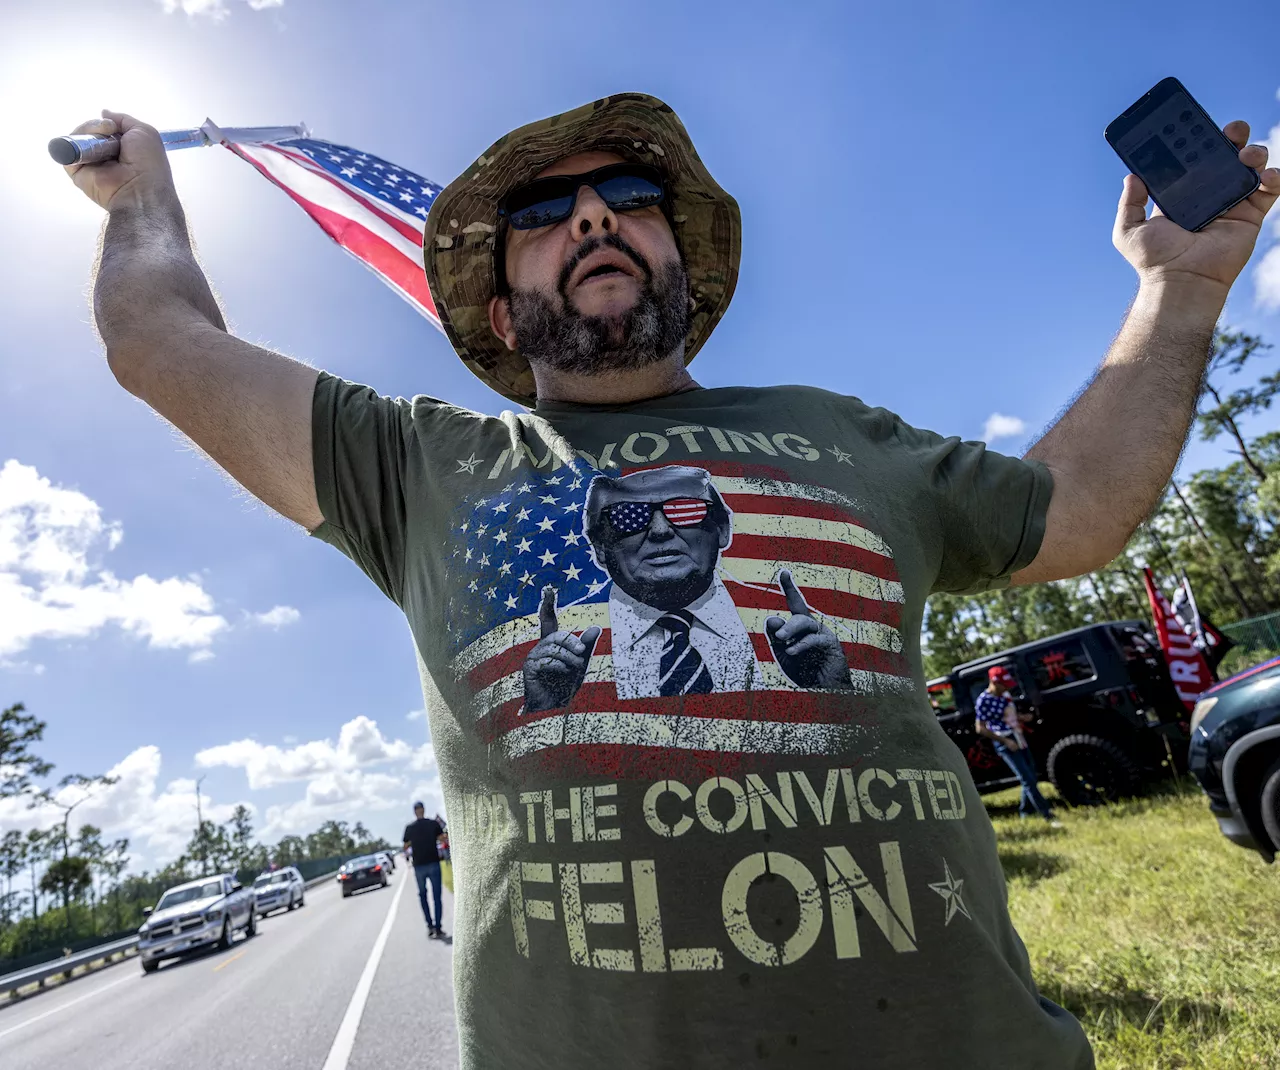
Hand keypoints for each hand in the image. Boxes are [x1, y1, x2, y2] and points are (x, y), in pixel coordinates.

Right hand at [64, 110, 175, 212]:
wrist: (141, 189)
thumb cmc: (148, 163)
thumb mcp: (144, 132)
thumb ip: (124, 119)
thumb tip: (104, 112)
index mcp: (120, 151)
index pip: (103, 130)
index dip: (106, 123)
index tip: (113, 124)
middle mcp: (103, 157)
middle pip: (88, 131)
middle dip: (96, 125)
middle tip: (109, 129)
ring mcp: (89, 164)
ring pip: (77, 137)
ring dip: (88, 130)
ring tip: (103, 136)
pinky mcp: (75, 171)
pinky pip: (67, 148)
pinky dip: (76, 141)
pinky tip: (91, 144)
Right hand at [521, 586, 601, 713]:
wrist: (554, 711)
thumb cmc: (565, 688)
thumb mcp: (580, 664)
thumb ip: (586, 647)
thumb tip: (596, 628)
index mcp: (551, 644)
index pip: (548, 621)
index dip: (548, 605)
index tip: (549, 590)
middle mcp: (540, 648)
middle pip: (557, 634)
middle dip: (572, 642)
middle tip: (582, 653)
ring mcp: (532, 657)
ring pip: (554, 647)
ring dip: (569, 658)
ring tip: (575, 668)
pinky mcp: (529, 668)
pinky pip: (547, 660)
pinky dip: (559, 666)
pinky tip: (562, 675)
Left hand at [765, 570, 850, 689]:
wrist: (823, 691)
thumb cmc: (804, 672)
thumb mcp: (784, 655)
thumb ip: (777, 639)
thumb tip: (771, 619)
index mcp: (801, 628)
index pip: (795, 604)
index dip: (790, 588)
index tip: (784, 573)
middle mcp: (813, 627)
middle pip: (799, 614)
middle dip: (787, 623)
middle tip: (776, 635)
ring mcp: (823, 634)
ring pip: (806, 623)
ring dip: (791, 630)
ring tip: (780, 640)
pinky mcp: (831, 645)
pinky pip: (814, 639)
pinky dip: (801, 645)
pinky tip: (791, 651)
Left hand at [1114, 120, 1278, 291]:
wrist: (1182, 282)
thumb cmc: (1154, 261)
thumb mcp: (1128, 231)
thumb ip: (1128, 204)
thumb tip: (1131, 176)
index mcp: (1182, 193)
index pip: (1192, 158)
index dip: (1196, 139)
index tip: (1196, 122)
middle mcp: (1208, 194)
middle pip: (1225, 156)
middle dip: (1231, 136)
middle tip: (1231, 130)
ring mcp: (1232, 203)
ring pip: (1250, 166)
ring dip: (1254, 152)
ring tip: (1246, 155)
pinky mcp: (1251, 216)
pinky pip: (1270, 189)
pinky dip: (1274, 177)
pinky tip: (1266, 176)